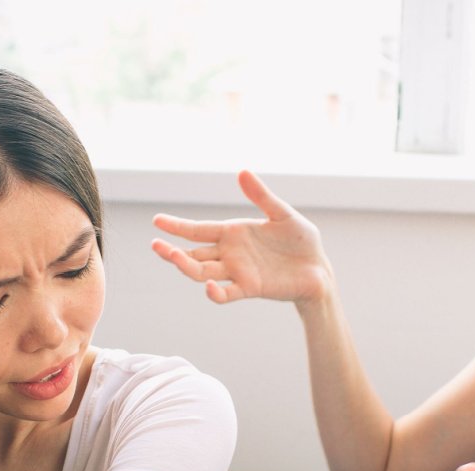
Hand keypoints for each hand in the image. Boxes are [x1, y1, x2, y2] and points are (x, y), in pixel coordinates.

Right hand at [150, 170, 335, 306]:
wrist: (318, 268)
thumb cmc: (301, 240)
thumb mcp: (282, 214)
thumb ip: (262, 196)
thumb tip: (242, 172)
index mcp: (233, 233)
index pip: (198, 230)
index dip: (177, 226)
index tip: (157, 221)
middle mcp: (230, 253)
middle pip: (193, 253)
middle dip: (173, 251)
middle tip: (156, 245)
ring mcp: (237, 272)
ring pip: (203, 271)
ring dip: (186, 266)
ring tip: (173, 257)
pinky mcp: (250, 288)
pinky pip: (227, 293)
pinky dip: (215, 292)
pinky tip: (208, 286)